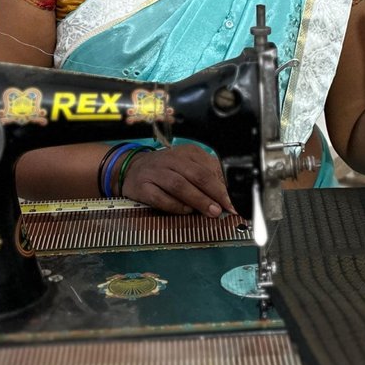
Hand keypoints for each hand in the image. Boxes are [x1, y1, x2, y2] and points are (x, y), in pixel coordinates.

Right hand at [119, 143, 235, 216]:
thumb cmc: (165, 169)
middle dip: (214, 193)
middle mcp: (171, 160)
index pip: (209, 168)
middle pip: (197, 175)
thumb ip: (206, 175)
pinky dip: (175, 206)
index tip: (233, 200)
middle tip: (225, 208)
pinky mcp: (142, 187)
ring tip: (211, 211)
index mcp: (186, 153)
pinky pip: (160, 198)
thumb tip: (226, 193)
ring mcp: (155, 173)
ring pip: (179, 185)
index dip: (223, 186)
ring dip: (198, 200)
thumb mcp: (187, 165)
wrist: (131, 168)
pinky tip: (185, 211)